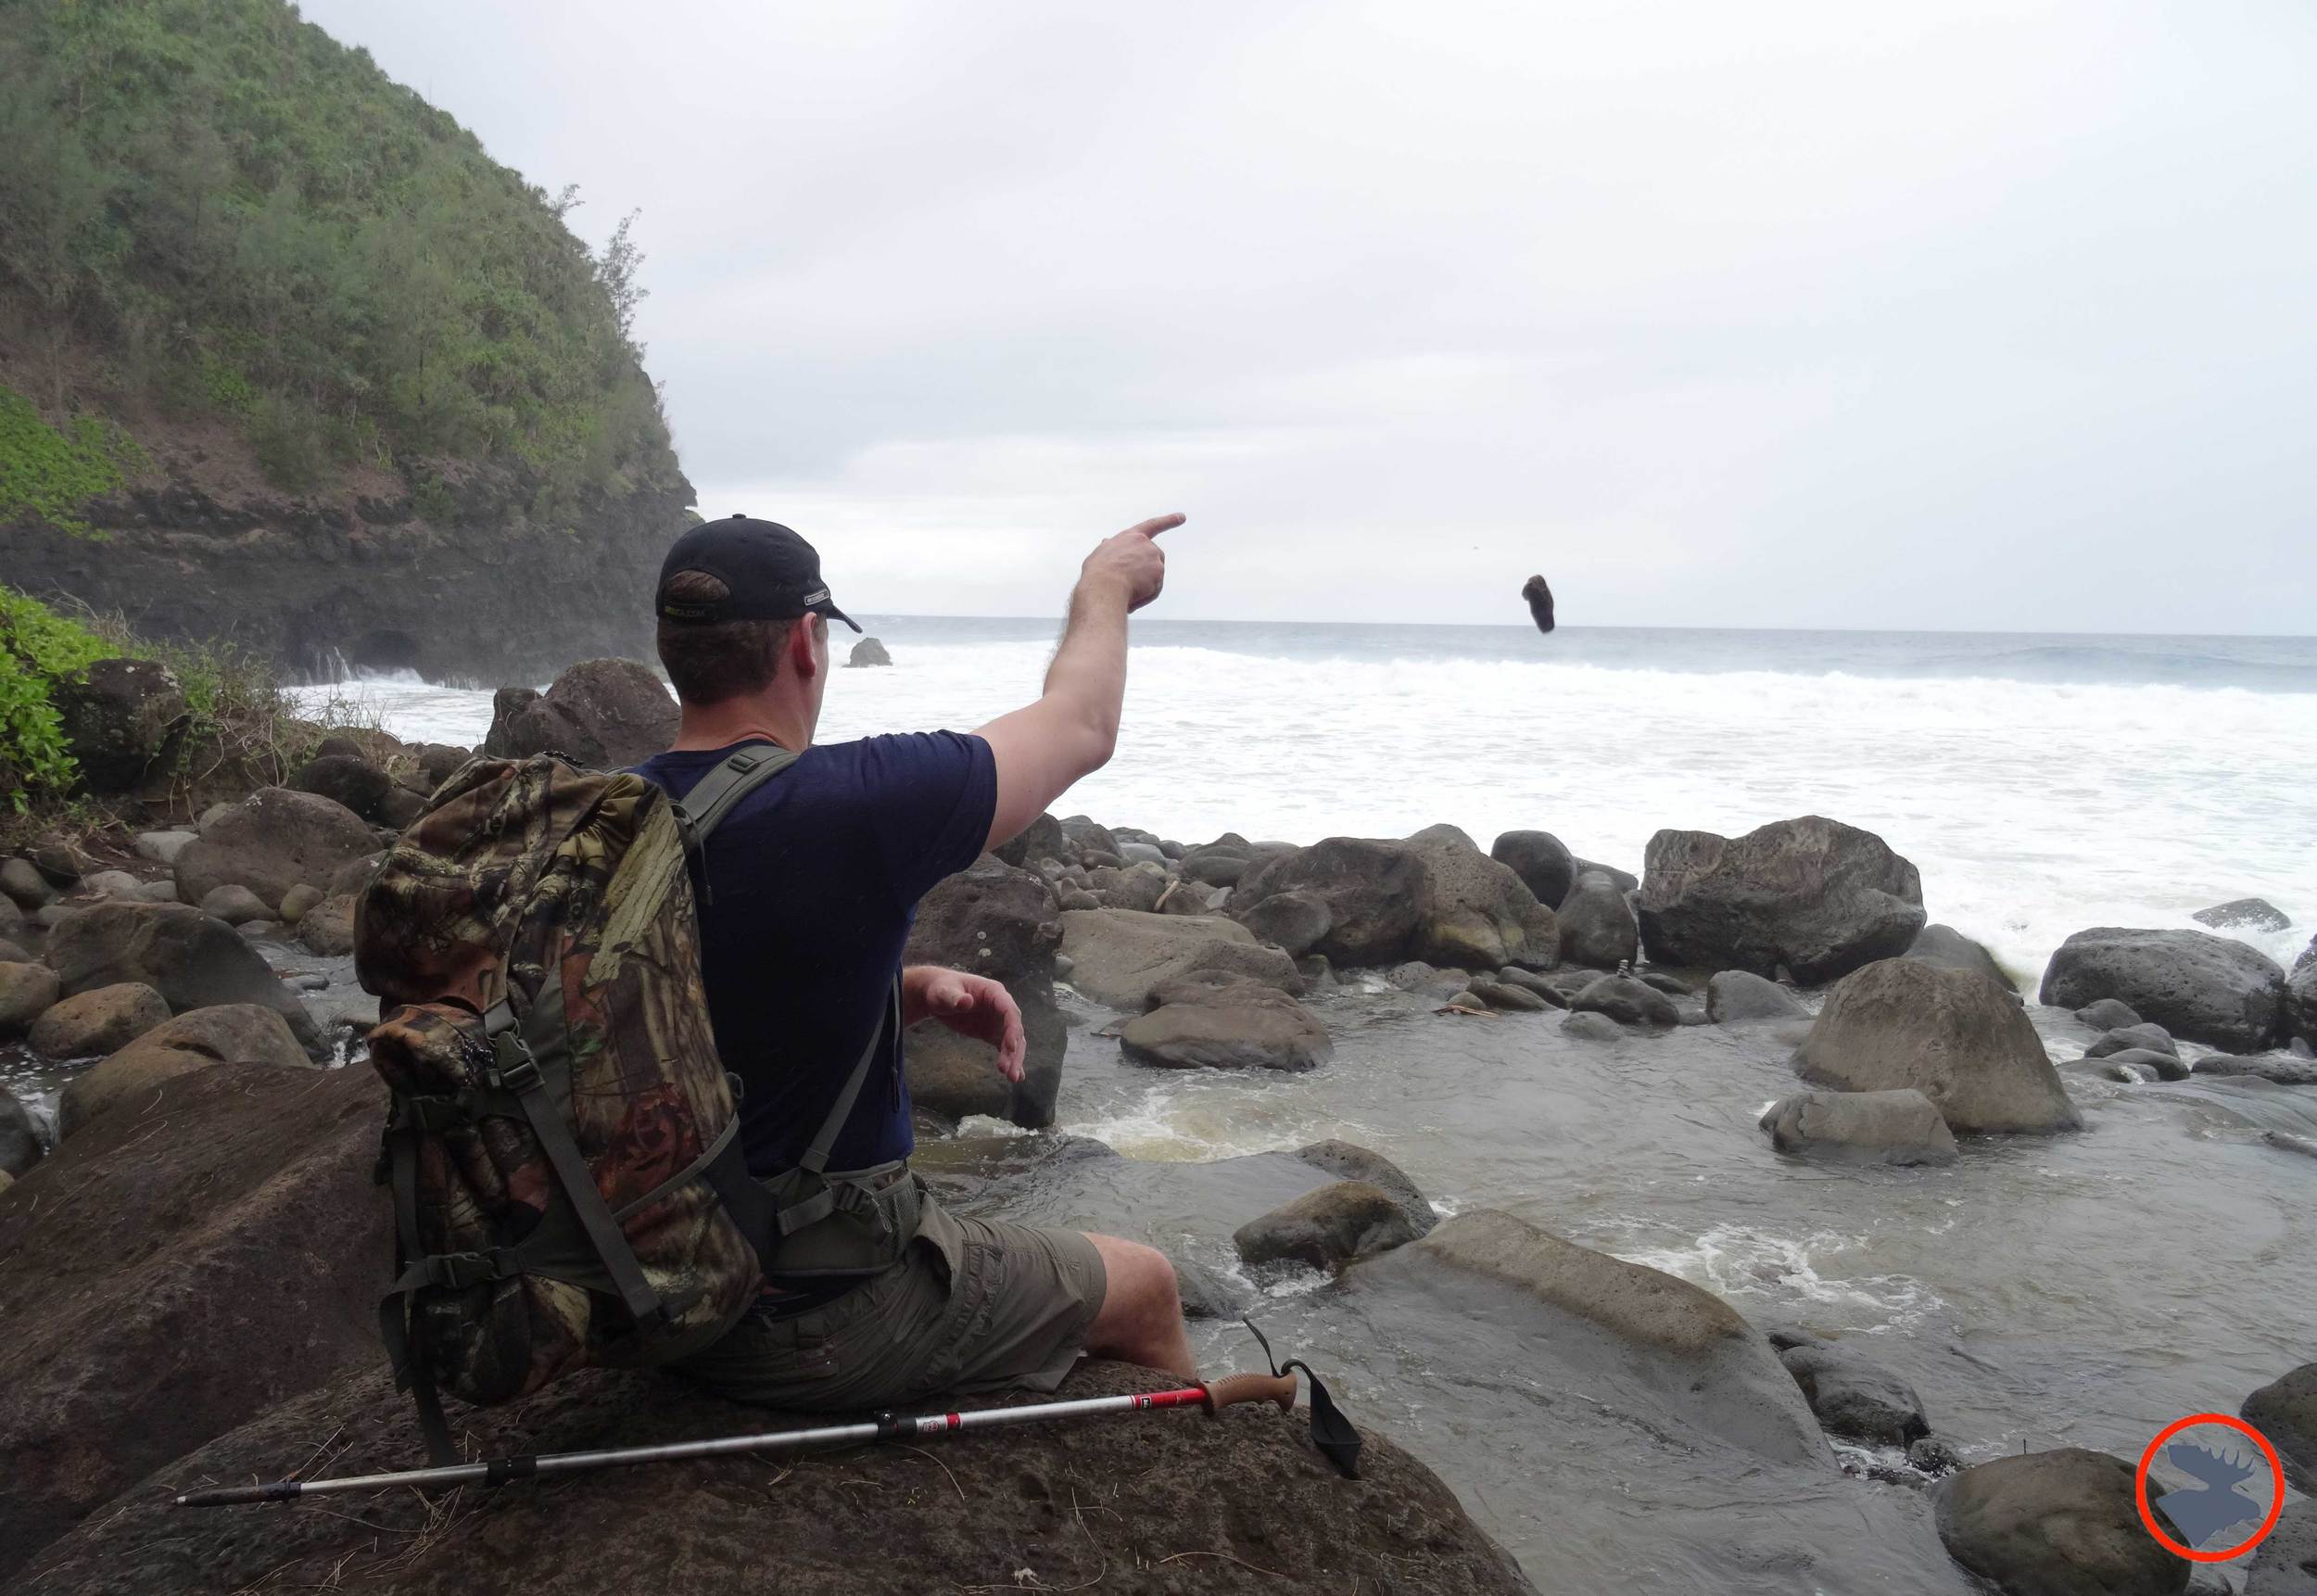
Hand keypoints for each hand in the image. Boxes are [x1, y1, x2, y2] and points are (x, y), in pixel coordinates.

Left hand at [902, 966, 1025, 1081]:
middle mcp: (1001, 1006)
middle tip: (1009, 1072)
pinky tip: (1015, 1077)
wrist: (938, 996)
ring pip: (1013, 1041)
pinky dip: (1010, 1060)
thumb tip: (966, 1002)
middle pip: (1015, 1029)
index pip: (1009, 1011)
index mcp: (994, 992)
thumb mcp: (943, 993)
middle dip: (1015, 1051)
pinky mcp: (992, 1032)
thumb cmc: (941, 990)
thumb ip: (954, 998)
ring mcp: (998, 1020)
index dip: (1012, 1029)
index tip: (1010, 1048)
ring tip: (1012, 1078)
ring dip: (1014, 1059)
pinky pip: (1005, 1047)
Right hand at [1080, 512, 1179, 611]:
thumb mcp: (1100, 554)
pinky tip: (1132, 597)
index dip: (1168, 521)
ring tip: (1125, 590)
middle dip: (1148, 572)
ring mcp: (1154, 557)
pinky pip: (1155, 589)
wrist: (1104, 586)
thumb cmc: (1097, 573)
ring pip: (1154, 577)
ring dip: (1143, 586)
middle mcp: (1146, 544)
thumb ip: (1109, 548)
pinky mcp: (1159, 571)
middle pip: (1155, 559)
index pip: (1152, 526)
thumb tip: (1107, 542)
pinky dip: (1145, 596)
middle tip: (1130, 584)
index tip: (1182, 517)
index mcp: (1130, 537)